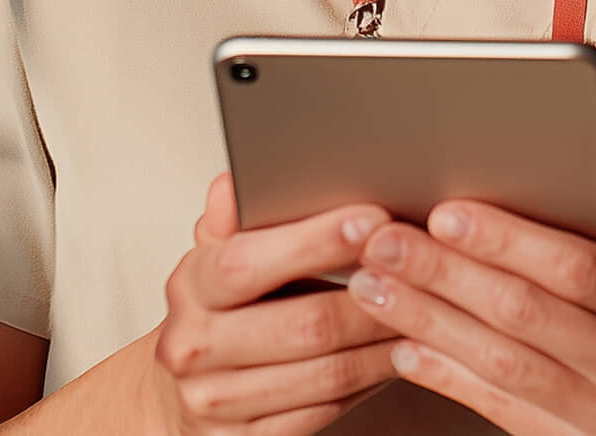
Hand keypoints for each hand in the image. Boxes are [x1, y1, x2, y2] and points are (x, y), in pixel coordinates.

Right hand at [154, 171, 401, 435]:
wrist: (176, 392)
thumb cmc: (213, 310)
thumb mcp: (214, 252)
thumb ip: (233, 216)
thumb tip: (236, 183)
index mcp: (192, 287)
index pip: (252, 261)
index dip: (317, 241)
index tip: (371, 219)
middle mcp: (197, 348)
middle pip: (304, 325)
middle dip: (371, 296)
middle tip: (415, 269)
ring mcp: (219, 402)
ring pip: (326, 375)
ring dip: (380, 344)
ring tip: (419, 313)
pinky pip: (325, 413)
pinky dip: (368, 383)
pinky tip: (391, 356)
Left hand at [345, 196, 595, 435]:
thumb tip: (581, 186)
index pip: (581, 269)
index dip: (510, 240)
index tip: (449, 213)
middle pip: (525, 315)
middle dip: (446, 273)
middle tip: (388, 241)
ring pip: (499, 363)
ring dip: (427, 320)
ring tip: (375, 286)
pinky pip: (492, 406)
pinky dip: (443, 372)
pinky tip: (404, 343)